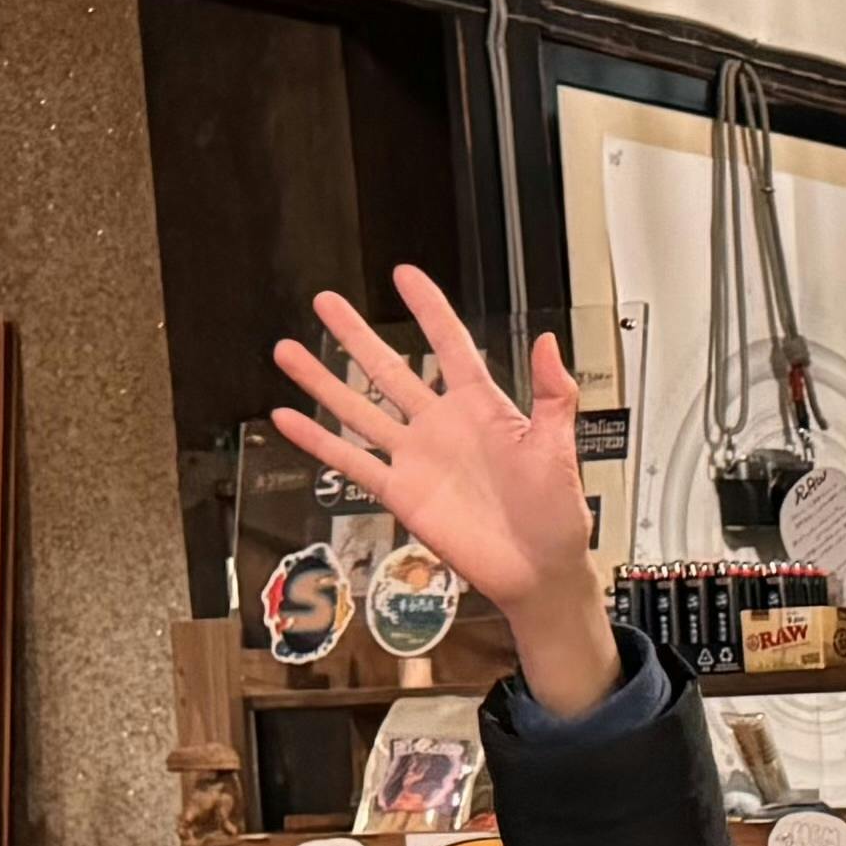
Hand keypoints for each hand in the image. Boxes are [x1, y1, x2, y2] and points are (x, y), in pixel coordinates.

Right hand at [269, 268, 618, 716]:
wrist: (540, 571)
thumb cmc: (558, 514)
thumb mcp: (559, 448)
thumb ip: (554, 395)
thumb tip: (551, 340)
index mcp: (483, 407)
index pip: (451, 345)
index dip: (429, 309)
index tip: (403, 274)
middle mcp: (442, 425)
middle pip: (389, 368)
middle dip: (356, 334)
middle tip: (325, 301)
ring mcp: (416, 457)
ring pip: (359, 408)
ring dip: (323, 380)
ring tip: (287, 349)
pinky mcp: (400, 491)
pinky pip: (351, 461)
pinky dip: (318, 440)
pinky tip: (286, 417)